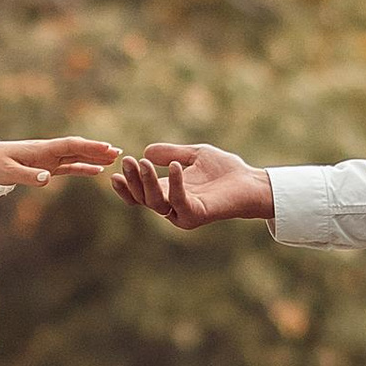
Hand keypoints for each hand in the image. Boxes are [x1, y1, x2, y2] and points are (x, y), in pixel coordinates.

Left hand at [0, 136, 121, 186]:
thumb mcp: (8, 172)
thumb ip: (27, 176)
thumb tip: (48, 179)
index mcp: (42, 150)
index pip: (71, 146)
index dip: (89, 147)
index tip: (106, 148)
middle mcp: (49, 152)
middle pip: (78, 149)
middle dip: (97, 150)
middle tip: (119, 153)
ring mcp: (49, 159)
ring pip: (76, 156)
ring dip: (94, 157)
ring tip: (114, 158)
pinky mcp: (47, 167)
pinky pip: (69, 166)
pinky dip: (83, 167)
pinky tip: (97, 170)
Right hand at [114, 143, 275, 230]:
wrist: (250, 182)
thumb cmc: (224, 170)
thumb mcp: (193, 156)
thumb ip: (171, 154)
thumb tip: (146, 151)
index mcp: (168, 193)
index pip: (139, 194)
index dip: (125, 186)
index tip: (115, 171)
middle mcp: (172, 206)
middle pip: (143, 198)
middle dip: (133, 180)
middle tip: (128, 161)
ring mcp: (183, 213)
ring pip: (155, 202)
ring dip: (147, 182)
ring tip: (143, 162)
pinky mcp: (196, 215)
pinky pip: (179, 201)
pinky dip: (175, 184)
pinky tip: (175, 166)